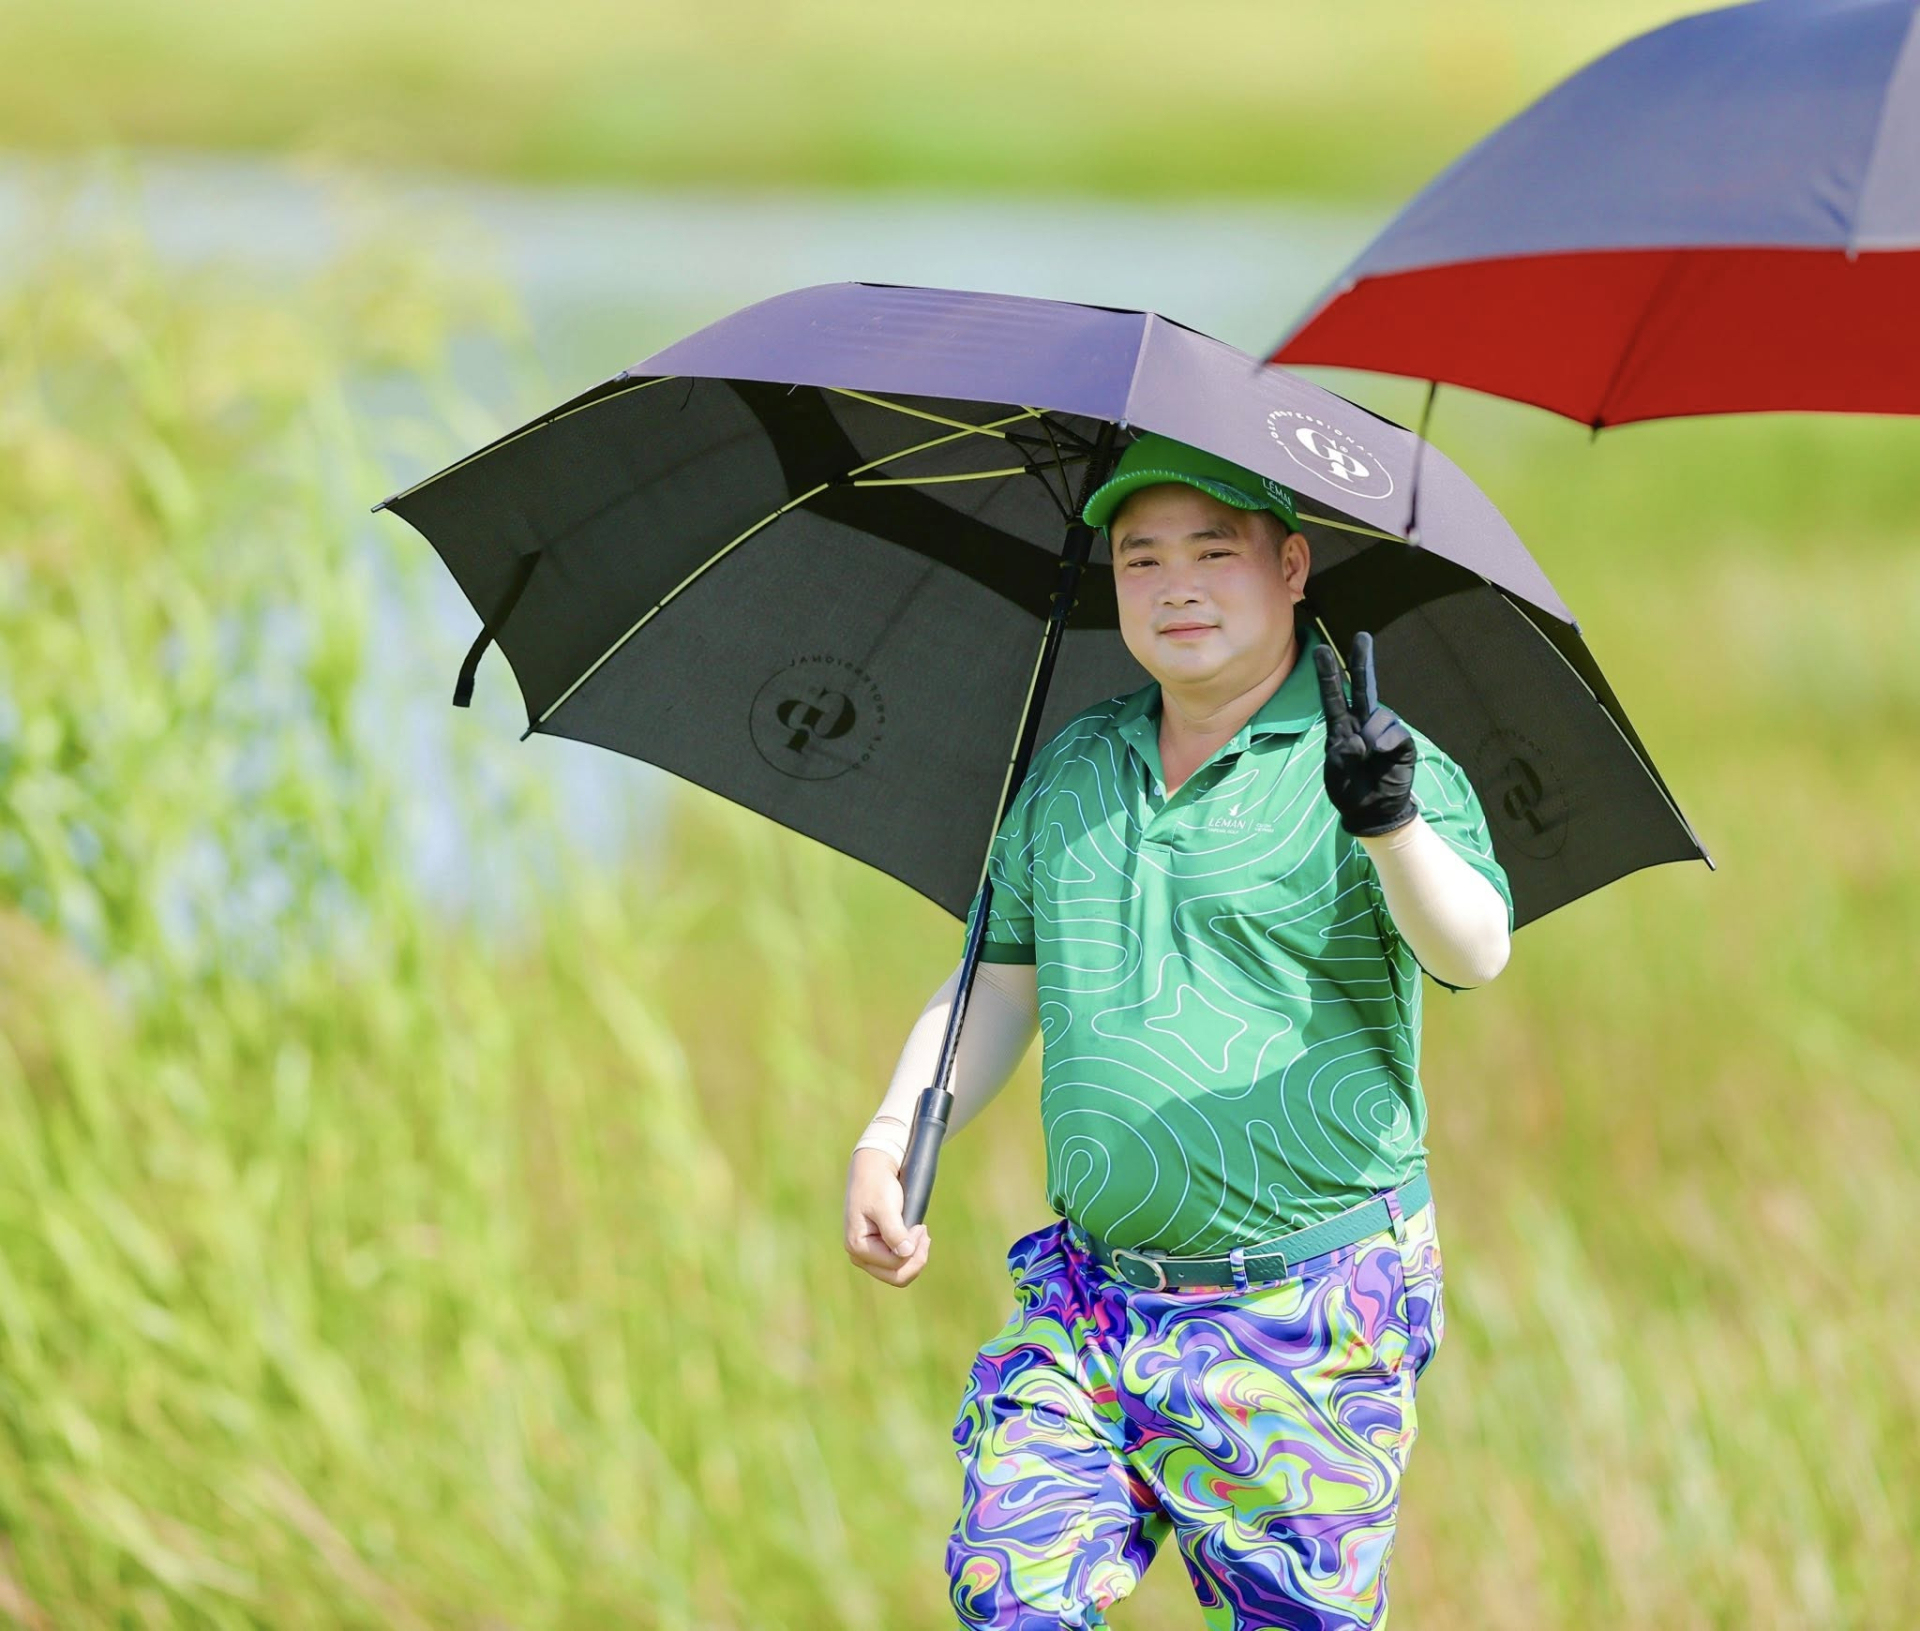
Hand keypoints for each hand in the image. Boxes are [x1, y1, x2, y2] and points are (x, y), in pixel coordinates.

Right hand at [844, 1147, 931, 1287]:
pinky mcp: (877, 1249)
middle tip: (926, 1234)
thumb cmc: (877, 1184)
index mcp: (857, 1246)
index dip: (913, 1248)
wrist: (872, 1169)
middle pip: (896, 1277)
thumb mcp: (885, 1206)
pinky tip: (917, 1236)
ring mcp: (868, 1255)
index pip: (895, 1264)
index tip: (920, 1226)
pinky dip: (912, 1253)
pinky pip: (898, 1263)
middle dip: (916, 1259)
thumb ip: (894, 1231)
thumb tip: (906, 1254)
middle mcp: (859, 1256)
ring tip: (922, 1233)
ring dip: (915, 1257)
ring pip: (898, 1273)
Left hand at [1313, 630, 1417, 836]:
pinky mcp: (1402, 743)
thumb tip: (1362, 739)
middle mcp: (1363, 723)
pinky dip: (1385, 742)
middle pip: (1363, 687)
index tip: (1321, 650)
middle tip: (1362, 636)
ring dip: (1371, 734)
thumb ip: (1343, 753)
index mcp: (1341, 727)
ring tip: (1367, 756)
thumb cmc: (1349, 789)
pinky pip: (1395, 732)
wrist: (1372, 811)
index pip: (1333, 697)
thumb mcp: (1336, 771)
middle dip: (1362, 661)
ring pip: (1379, 714)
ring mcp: (1384, 731)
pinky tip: (1380, 754)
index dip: (1328, 674)